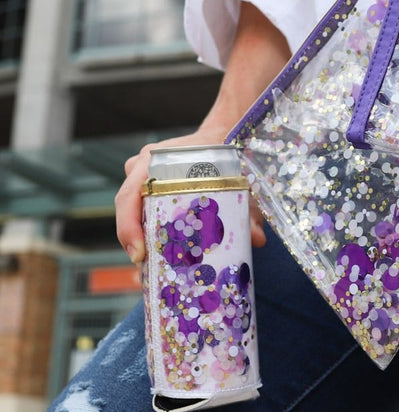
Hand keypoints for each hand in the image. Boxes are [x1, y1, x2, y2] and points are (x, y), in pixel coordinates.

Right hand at [115, 127, 266, 264]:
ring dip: (140, 242)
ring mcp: (140, 179)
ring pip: (133, 215)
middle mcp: (142, 168)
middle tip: (146, 273)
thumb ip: (249, 210)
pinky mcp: (146, 191)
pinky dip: (148, 236)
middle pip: (128, 211)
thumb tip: (257, 239)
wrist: (223, 138)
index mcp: (156, 160)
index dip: (129, 227)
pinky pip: (140, 215)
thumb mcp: (237, 182)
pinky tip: (158, 261)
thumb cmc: (225, 158)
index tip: (140, 254)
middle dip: (134, 244)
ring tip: (151, 273)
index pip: (129, 196)